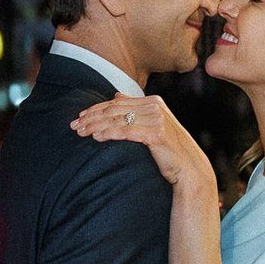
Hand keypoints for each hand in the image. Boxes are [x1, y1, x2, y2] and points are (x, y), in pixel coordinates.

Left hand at [70, 94, 215, 195]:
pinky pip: (126, 131)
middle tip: (75, 126)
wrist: (190, 169)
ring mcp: (156, 119)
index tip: (80, 117)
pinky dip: (108, 133)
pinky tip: (96, 137)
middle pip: (114, 109)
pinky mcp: (156, 134)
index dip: (96, 109)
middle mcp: (154, 107)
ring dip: (96, 126)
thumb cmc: (168, 149)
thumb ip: (136, 109)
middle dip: (91, 117)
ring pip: (117, 120)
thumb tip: (117, 94)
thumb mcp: (152, 124)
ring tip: (81, 132)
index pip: (116, 102)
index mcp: (152, 102)